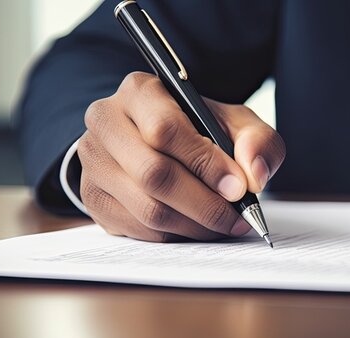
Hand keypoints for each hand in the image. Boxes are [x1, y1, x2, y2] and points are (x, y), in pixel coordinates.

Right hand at [77, 72, 284, 241]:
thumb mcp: (235, 123)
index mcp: (139, 91)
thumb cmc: (199, 129)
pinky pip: (137, 228)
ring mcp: (93, 162)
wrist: (157, 142)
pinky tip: (194, 225)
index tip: (238, 188)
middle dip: (203, 203)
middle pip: (153, 174)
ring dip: (193, 225)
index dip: (206, 164)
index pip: (165, 130)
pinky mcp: (92, 197)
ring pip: (146, 208)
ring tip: (221, 224)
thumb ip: (257, 141)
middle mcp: (106, 122)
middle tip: (235, 217)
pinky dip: (174, 234)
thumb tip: (254, 174)